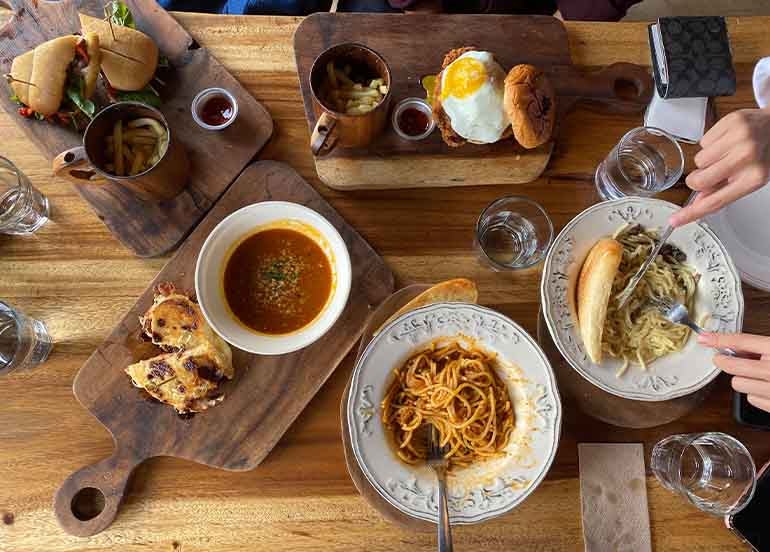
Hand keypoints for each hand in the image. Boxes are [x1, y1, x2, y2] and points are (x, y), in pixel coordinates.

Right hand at [670, 108, 769, 226]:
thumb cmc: (765, 154)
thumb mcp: (751, 178)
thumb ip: (723, 191)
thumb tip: (698, 202)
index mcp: (755, 178)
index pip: (715, 202)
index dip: (691, 213)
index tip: (674, 221)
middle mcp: (747, 157)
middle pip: (699, 180)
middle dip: (699, 179)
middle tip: (711, 173)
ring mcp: (740, 137)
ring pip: (698, 160)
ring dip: (707, 159)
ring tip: (725, 153)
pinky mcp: (731, 122)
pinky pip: (703, 141)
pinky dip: (710, 143)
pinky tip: (726, 140)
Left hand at [698, 332, 769, 411]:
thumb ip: (762, 346)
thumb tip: (738, 345)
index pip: (741, 341)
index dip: (718, 339)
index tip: (703, 338)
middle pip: (731, 366)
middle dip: (724, 361)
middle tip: (722, 358)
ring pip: (737, 384)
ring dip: (742, 379)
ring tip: (754, 375)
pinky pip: (752, 399)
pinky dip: (755, 393)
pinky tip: (764, 387)